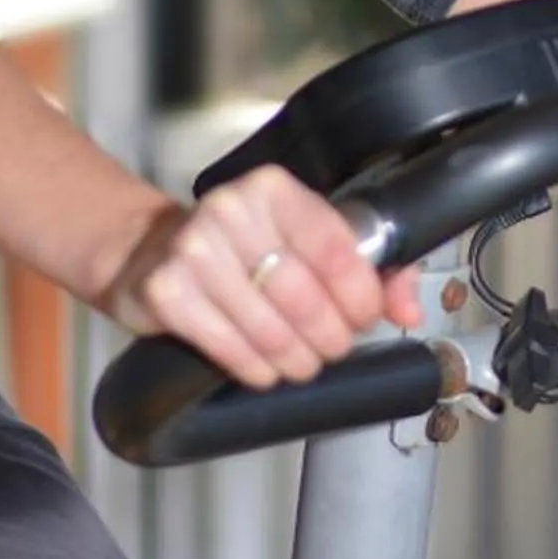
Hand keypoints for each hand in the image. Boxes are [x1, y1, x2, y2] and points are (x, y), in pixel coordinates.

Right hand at [96, 167, 425, 387]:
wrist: (147, 251)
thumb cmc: (240, 249)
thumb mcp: (302, 239)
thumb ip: (369, 267)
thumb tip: (410, 308)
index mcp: (273, 190)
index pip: (335, 247)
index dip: (361, 295)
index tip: (364, 317)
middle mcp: (230, 210)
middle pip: (303, 295)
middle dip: (330, 335)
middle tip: (333, 348)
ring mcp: (192, 250)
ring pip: (269, 328)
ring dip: (295, 359)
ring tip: (301, 362)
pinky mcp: (165, 291)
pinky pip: (229, 347)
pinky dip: (256, 368)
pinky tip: (264, 368)